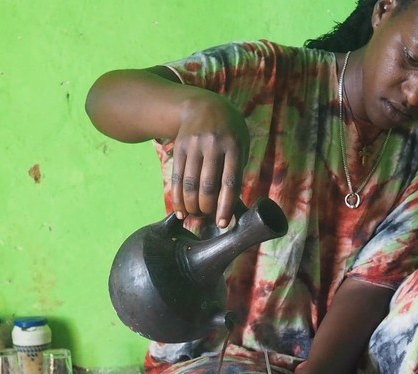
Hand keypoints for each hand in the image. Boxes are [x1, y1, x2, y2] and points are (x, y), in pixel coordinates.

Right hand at [169, 91, 249, 227]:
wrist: (203, 105)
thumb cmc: (228, 133)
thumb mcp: (240, 146)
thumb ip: (235, 172)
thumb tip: (229, 207)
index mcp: (234, 147)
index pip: (229, 183)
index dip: (225, 206)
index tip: (221, 223)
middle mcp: (213, 145)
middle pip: (207, 186)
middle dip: (205, 208)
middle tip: (206, 218)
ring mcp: (194, 145)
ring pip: (190, 184)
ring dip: (191, 206)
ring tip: (194, 216)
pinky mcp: (179, 147)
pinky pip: (177, 177)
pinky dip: (178, 197)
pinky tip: (181, 210)